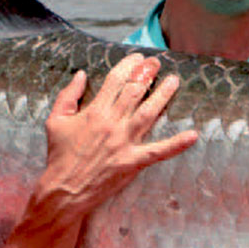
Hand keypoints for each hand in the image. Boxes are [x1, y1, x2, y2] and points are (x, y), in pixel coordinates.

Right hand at [38, 54, 197, 218]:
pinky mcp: (133, 162)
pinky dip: (176, 144)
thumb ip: (68, 95)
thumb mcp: (55, 120)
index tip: (137, 58)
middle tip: (157, 63)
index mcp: (95, 112)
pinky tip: (192, 135)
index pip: (116, 80)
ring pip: (149, 114)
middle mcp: (112, 124)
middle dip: (148, 74)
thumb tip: (80, 74)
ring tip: (173, 81)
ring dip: (163, 96)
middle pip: (135, 92)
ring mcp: (125, 143)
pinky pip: (158, 152)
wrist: (64, 189)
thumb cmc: (59, 155)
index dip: (129, 65)